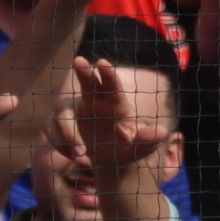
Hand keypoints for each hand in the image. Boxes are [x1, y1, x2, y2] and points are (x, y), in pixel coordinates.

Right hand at [73, 56, 173, 178]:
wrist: (111, 160)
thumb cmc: (129, 147)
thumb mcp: (141, 147)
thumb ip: (149, 139)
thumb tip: (163, 132)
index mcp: (116, 104)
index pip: (112, 85)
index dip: (107, 74)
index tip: (102, 61)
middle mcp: (95, 103)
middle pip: (88, 84)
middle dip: (84, 72)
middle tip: (78, 60)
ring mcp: (76, 114)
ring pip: (63, 115)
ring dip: (69, 133)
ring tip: (82, 154)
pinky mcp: (62, 127)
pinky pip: (55, 134)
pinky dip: (65, 146)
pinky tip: (79, 158)